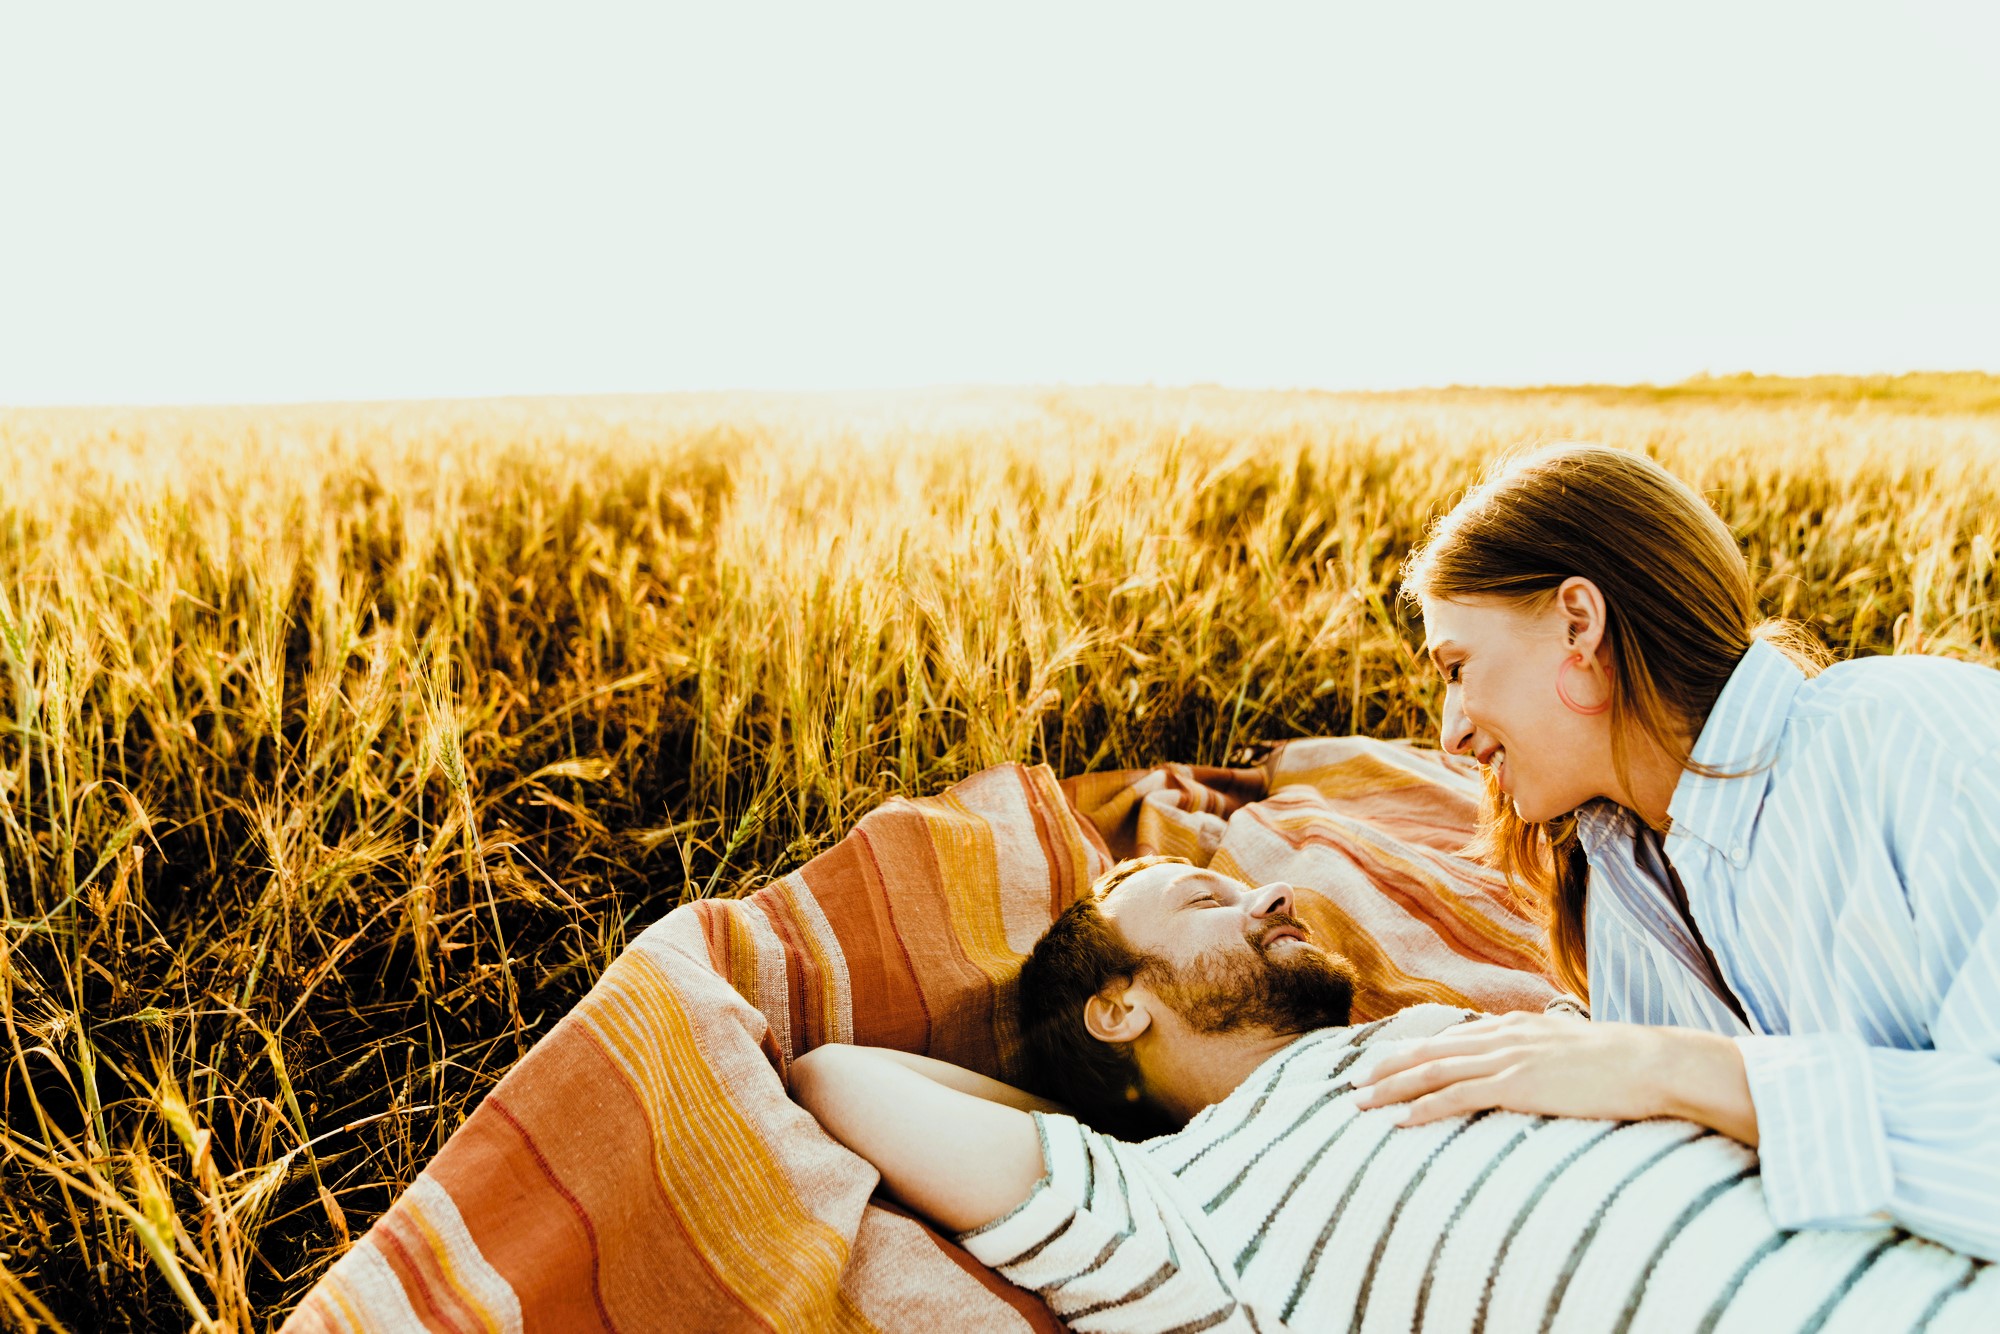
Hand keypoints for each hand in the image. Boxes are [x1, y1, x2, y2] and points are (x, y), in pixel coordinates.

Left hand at [1352, 1012, 1758, 1144]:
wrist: (1651, 1063)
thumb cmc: (1621, 1063)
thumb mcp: (1572, 1047)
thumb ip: (1543, 1052)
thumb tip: (1530, 1068)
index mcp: (1516, 1026)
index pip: (1450, 1038)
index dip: (1412, 1050)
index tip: (1383, 1062)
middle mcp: (1504, 1036)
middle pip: (1429, 1050)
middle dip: (1387, 1067)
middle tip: (1353, 1083)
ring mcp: (1508, 1058)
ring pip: (1433, 1071)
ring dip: (1393, 1088)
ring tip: (1362, 1103)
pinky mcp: (1518, 1084)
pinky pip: (1459, 1095)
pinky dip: (1425, 1107)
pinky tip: (1401, 1120)